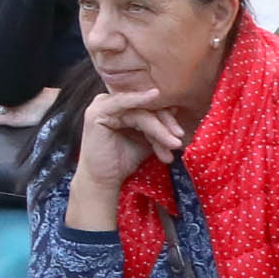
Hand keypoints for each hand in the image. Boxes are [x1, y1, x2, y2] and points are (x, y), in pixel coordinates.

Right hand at [69, 85, 186, 207]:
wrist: (104, 181)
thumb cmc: (122, 161)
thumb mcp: (146, 140)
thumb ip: (156, 125)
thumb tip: (174, 107)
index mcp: (118, 108)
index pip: (147, 107)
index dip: (166, 118)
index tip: (181, 134)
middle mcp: (109, 103)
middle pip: (145, 107)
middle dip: (165, 124)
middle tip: (179, 141)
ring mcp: (101, 106)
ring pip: (139, 111)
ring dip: (159, 127)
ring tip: (173, 143)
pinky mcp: (98, 112)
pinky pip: (123, 103)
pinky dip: (138, 100)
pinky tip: (154, 96)